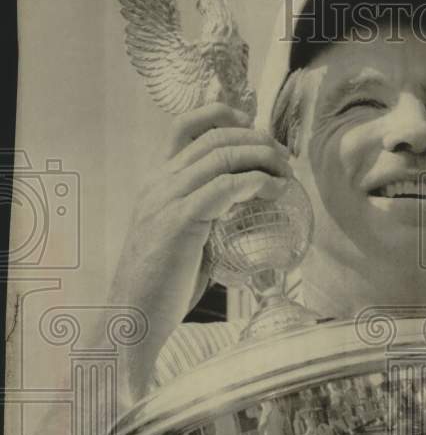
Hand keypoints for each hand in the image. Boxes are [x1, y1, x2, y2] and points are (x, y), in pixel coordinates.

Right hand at [108, 102, 291, 401]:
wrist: (130, 319)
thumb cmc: (160, 286)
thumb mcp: (183, 239)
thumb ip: (204, 217)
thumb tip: (240, 207)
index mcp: (156, 183)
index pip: (185, 126)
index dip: (223, 115)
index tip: (256, 129)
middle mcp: (158, 183)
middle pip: (213, 135)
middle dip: (257, 138)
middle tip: (285, 158)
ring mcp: (165, 200)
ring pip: (221, 155)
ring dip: (262, 158)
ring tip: (286, 173)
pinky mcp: (178, 223)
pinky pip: (224, 187)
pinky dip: (256, 183)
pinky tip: (275, 192)